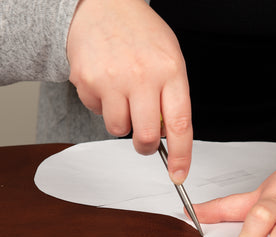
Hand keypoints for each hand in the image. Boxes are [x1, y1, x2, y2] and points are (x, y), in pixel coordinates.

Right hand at [67, 0, 191, 183]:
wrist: (103, 5)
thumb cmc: (141, 36)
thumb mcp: (171, 61)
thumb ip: (173, 99)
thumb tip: (167, 137)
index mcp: (171, 72)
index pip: (180, 125)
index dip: (181, 156)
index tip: (178, 174)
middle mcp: (142, 76)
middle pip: (146, 137)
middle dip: (146, 146)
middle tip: (145, 140)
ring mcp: (113, 79)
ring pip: (119, 130)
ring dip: (123, 122)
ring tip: (123, 95)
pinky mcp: (87, 81)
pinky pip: (97, 113)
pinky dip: (103, 105)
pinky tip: (107, 83)